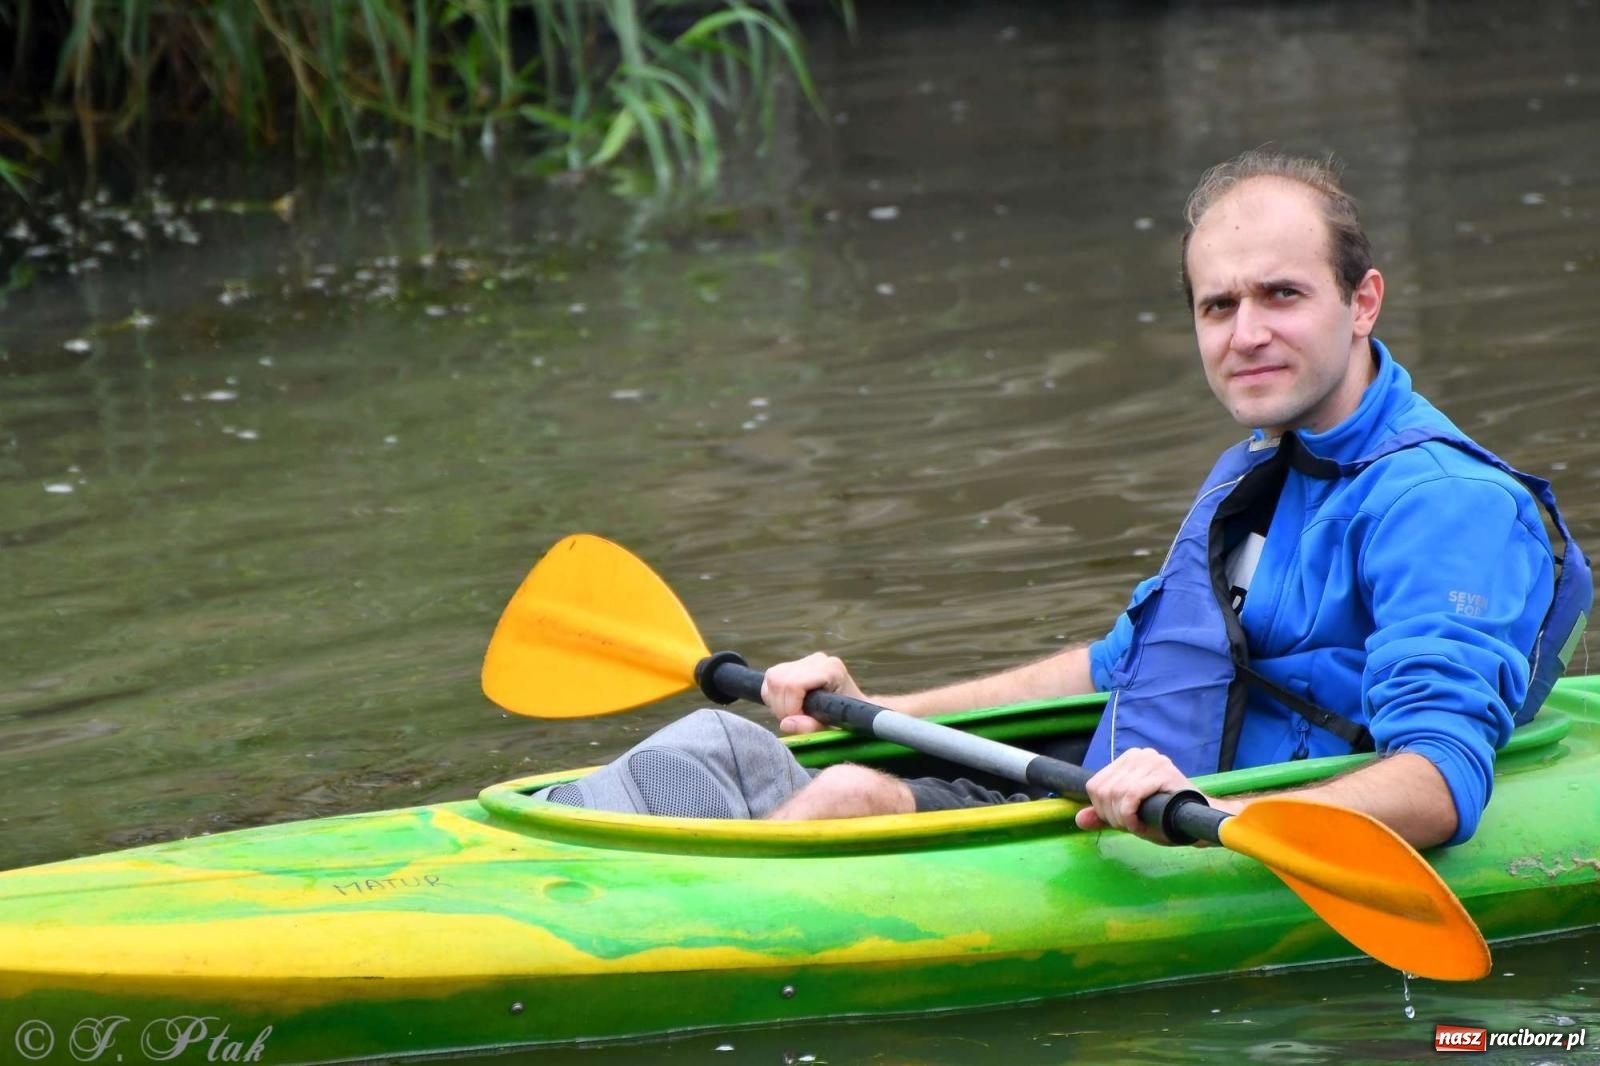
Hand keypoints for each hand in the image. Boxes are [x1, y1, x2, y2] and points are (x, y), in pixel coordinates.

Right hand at [761, 652, 867, 734]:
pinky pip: (771, 679)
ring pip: (773, 678)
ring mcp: (805, 660)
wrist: (855, 709)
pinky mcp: (793, 665)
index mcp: (831, 669)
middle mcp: (818, 660)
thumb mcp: (832, 726)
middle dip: (783, 708)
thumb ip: (811, 726)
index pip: (794, 684)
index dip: (791, 708)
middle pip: (780, 681)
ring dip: (777, 703)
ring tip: (793, 716)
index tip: (801, 722)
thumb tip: (785, 724)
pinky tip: (788, 707)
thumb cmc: (848, 719)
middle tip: (796, 722)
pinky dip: (774, 697)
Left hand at [1074, 747, 1228, 843]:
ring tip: (1139, 825)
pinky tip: (1142, 825)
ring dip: (1123, 819)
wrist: (1199, 820)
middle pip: (1103, 790)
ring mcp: (1152, 760)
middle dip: (1112, 816)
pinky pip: (1130, 795)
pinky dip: (1130, 816)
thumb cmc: (1165, 817)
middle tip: (1132, 826)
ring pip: (1115, 793)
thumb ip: (1104, 815)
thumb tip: (1079, 819)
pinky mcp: (1163, 771)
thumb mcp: (1128, 816)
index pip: (1095, 785)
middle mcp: (1138, 754)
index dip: (1102, 810)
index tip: (1120, 821)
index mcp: (1127, 760)